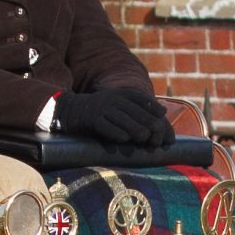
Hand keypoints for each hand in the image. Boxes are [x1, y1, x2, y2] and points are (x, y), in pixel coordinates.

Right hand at [55, 88, 170, 145]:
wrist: (71, 110)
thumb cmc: (99, 111)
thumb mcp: (117, 103)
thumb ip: (136, 107)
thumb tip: (163, 111)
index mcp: (120, 94)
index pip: (141, 100)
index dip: (153, 109)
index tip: (162, 117)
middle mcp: (113, 99)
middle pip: (137, 112)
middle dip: (148, 125)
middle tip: (156, 138)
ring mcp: (103, 109)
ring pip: (125, 121)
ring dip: (136, 131)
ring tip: (144, 140)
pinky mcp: (93, 120)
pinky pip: (108, 128)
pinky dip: (117, 134)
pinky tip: (124, 140)